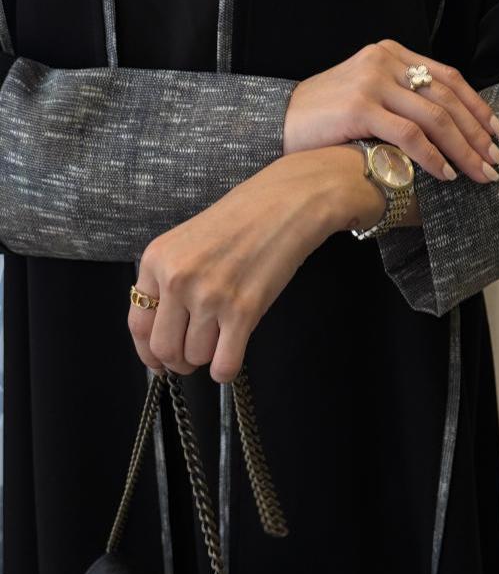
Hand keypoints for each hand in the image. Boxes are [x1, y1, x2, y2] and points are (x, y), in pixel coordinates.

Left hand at [128, 146, 387, 381]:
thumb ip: (168, 280)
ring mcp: (210, 296)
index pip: (138, 323)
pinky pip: (225, 364)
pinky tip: (231, 356)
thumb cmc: (240, 219)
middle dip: (178, 361)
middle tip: (192, 357)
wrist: (285, 203)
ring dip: (207, 358)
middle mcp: (177, 279)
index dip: (147, 351)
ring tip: (220, 340)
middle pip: (164, 348)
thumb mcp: (186, 240)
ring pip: (195, 357)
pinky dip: (225, 370)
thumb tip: (163, 331)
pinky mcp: (243, 311)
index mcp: (156, 260)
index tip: (159, 361)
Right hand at [283, 39, 498, 183]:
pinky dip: (433, 157)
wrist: (277, 125)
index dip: (476, 105)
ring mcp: (372, 82)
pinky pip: (410, 134)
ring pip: (435, 117)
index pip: (447, 76)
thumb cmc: (322, 118)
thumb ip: (399, 96)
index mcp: (389, 53)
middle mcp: (384, 61)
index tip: (495, 131)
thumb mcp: (364, 93)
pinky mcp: (360, 108)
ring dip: (463, 149)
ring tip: (479, 172)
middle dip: (476, 132)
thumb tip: (443, 123)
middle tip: (495, 159)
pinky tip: (446, 174)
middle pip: (447, 97)